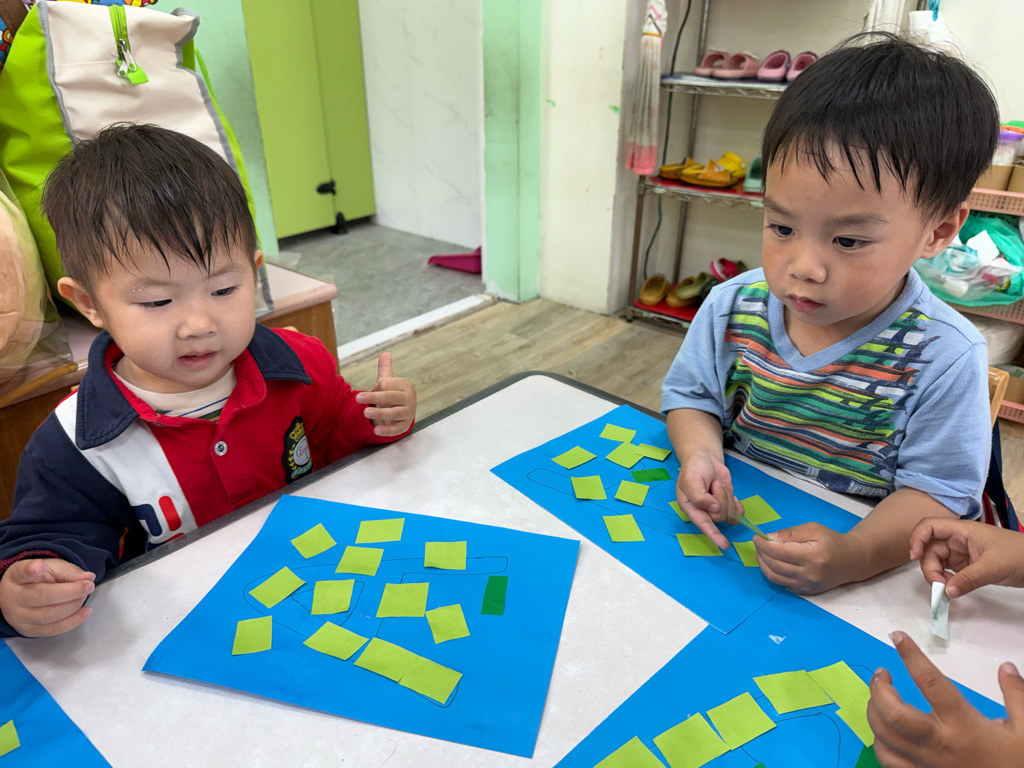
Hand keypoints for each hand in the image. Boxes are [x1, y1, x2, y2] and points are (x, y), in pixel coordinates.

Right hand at [0, 558, 95, 636]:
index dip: (31, 569)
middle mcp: (14, 598)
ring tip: (84, 596)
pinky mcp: (29, 631)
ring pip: (49, 616)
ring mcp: (19, 617)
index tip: (40, 566)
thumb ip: (69, 571)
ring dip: (73, 606)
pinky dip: (73, 621)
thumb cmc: (39, 579)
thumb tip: (88, 577)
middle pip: (43, 596)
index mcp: (17, 576)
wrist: (23, 595)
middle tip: (88, 586)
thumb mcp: (52, 568)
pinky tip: (85, 611)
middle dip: (71, 592)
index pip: (22, 572)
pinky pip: (53, 630)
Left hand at [354, 352, 415, 436]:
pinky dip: (387, 430)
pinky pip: (396, 429)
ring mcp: (408, 413)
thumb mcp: (388, 383)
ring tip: (365, 413)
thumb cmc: (392, 395)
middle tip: (357, 397)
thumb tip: (385, 353)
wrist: (403, 413)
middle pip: (391, 397)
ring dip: (379, 413)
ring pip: (394, 413)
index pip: (389, 385)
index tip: (374, 389)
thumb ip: (385, 370)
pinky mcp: (404, 426)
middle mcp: (409, 399)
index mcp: (405, 385)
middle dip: (374, 397)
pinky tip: (375, 431)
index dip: (378, 387)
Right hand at [676, 453, 741, 548]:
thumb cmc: (694, 468)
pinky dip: (738, 506)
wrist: (705, 459)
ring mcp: (716, 510)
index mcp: (690, 508)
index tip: (724, 545)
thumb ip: (699, 496)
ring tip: (717, 485)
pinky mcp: (727, 506)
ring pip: (729, 514)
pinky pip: (738, 514)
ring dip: (726, 496)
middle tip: (714, 484)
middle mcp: (703, 512)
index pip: (703, 524)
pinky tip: (732, 497)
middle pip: (719, 516)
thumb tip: (713, 509)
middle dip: (720, 498)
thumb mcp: (691, 479)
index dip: (714, 535)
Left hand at [753, 522, 855, 593]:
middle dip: (761, 553)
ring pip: (774, 577)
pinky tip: (771, 561)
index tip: (756, 537)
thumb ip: (790, 533)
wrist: (851, 561)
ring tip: (761, 552)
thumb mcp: (813, 529)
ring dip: (762, 564)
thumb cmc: (832, 541)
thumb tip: (769, 538)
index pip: (780, 553)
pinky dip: (771, 572)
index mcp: (812, 556)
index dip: (764, 545)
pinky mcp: (804, 591)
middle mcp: (809, 574)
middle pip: (774, 565)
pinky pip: (781, 583)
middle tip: (758, 543)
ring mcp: (806, 586)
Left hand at [867, 630, 1023, 767]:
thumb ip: (1016, 696)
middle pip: (894, 714)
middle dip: (879, 689)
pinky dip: (879, 741)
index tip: (897, 636)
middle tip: (882, 674)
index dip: (911, 656)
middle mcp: (938, 742)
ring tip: (880, 697)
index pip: (930, 682)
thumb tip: (1006, 667)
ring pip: (884, 736)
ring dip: (874, 712)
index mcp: (963, 724)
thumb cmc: (1016, 763)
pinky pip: (888, 760)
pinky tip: (885, 730)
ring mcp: (925, 763)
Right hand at [909, 518, 1023, 597]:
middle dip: (929, 566)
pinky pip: (948, 571)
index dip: (917, 538)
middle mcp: (958, 540)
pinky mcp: (967, 565)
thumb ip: (969, 579)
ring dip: (936, 575)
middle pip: (930, 548)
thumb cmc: (1019, 555)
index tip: (913, 557)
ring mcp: (962, 553)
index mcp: (962, 531)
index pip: (930, 527)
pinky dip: (946, 580)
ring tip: (948, 589)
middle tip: (938, 585)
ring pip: (937, 561)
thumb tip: (946, 592)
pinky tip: (953, 589)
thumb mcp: (994, 567)